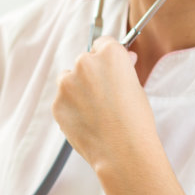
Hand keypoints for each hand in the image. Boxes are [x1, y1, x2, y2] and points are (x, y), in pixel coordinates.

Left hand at [52, 36, 154, 168]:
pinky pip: (63, 100)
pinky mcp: (56, 103)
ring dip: (77, 90)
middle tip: (104, 97)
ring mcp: (67, 83)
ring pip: (69, 80)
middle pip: (84, 61)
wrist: (123, 151)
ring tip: (95, 112)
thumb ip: (124, 69)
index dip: (108, 58)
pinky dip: (71, 108)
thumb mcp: (137, 87)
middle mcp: (85, 63)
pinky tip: (87, 122)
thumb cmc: (136, 121)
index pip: (103, 43)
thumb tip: (124, 58)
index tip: (109, 69)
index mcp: (109, 54)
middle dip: (91, 74)